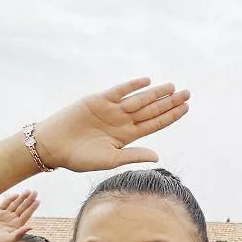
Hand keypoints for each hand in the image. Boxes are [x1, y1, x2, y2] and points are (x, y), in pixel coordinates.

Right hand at [0, 191, 38, 241]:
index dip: (32, 207)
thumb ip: (20, 233)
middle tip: (35, 192)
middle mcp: (12, 219)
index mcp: (17, 225)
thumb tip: (31, 227)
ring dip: (21, 198)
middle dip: (29, 200)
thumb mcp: (10, 239)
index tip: (38, 201)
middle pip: (23, 207)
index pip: (27, 214)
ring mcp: (5, 215)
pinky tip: (16, 195)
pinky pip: (5, 204)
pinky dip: (10, 199)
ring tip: (28, 191)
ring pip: (15, 204)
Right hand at [32, 78, 189, 171]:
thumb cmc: (80, 157)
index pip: (155, 124)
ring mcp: (111, 109)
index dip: (171, 116)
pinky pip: (118, 91)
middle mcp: (123, 121)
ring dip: (156, 93)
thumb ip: (133, 156)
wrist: (53, 146)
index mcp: (127, 136)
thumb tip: (157, 157)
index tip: (186, 108)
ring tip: (173, 87)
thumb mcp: (110, 160)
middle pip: (151, 109)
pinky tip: (146, 81)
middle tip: (188, 93)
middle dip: (169, 102)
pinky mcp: (98, 100)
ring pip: (139, 99)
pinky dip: (132, 86)